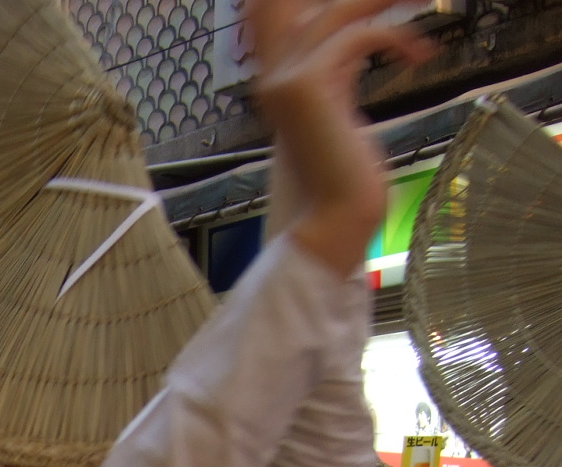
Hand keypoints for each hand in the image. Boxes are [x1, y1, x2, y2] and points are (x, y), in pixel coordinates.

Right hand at [249, 0, 430, 275]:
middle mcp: (274, 80)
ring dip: (378, 3)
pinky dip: (395, 39)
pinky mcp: (307, 85)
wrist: (333, 217)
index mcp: (278, 87)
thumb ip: (340, 75)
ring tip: (418, 0)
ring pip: (334, 13)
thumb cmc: (342, 179)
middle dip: (361, 1)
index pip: (277, 21)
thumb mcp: (340, 113)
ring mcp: (285, 81)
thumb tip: (361, 39)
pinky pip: (357, 37)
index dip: (308, 6)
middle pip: (305, 9)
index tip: (364, 7)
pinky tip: (419, 56)